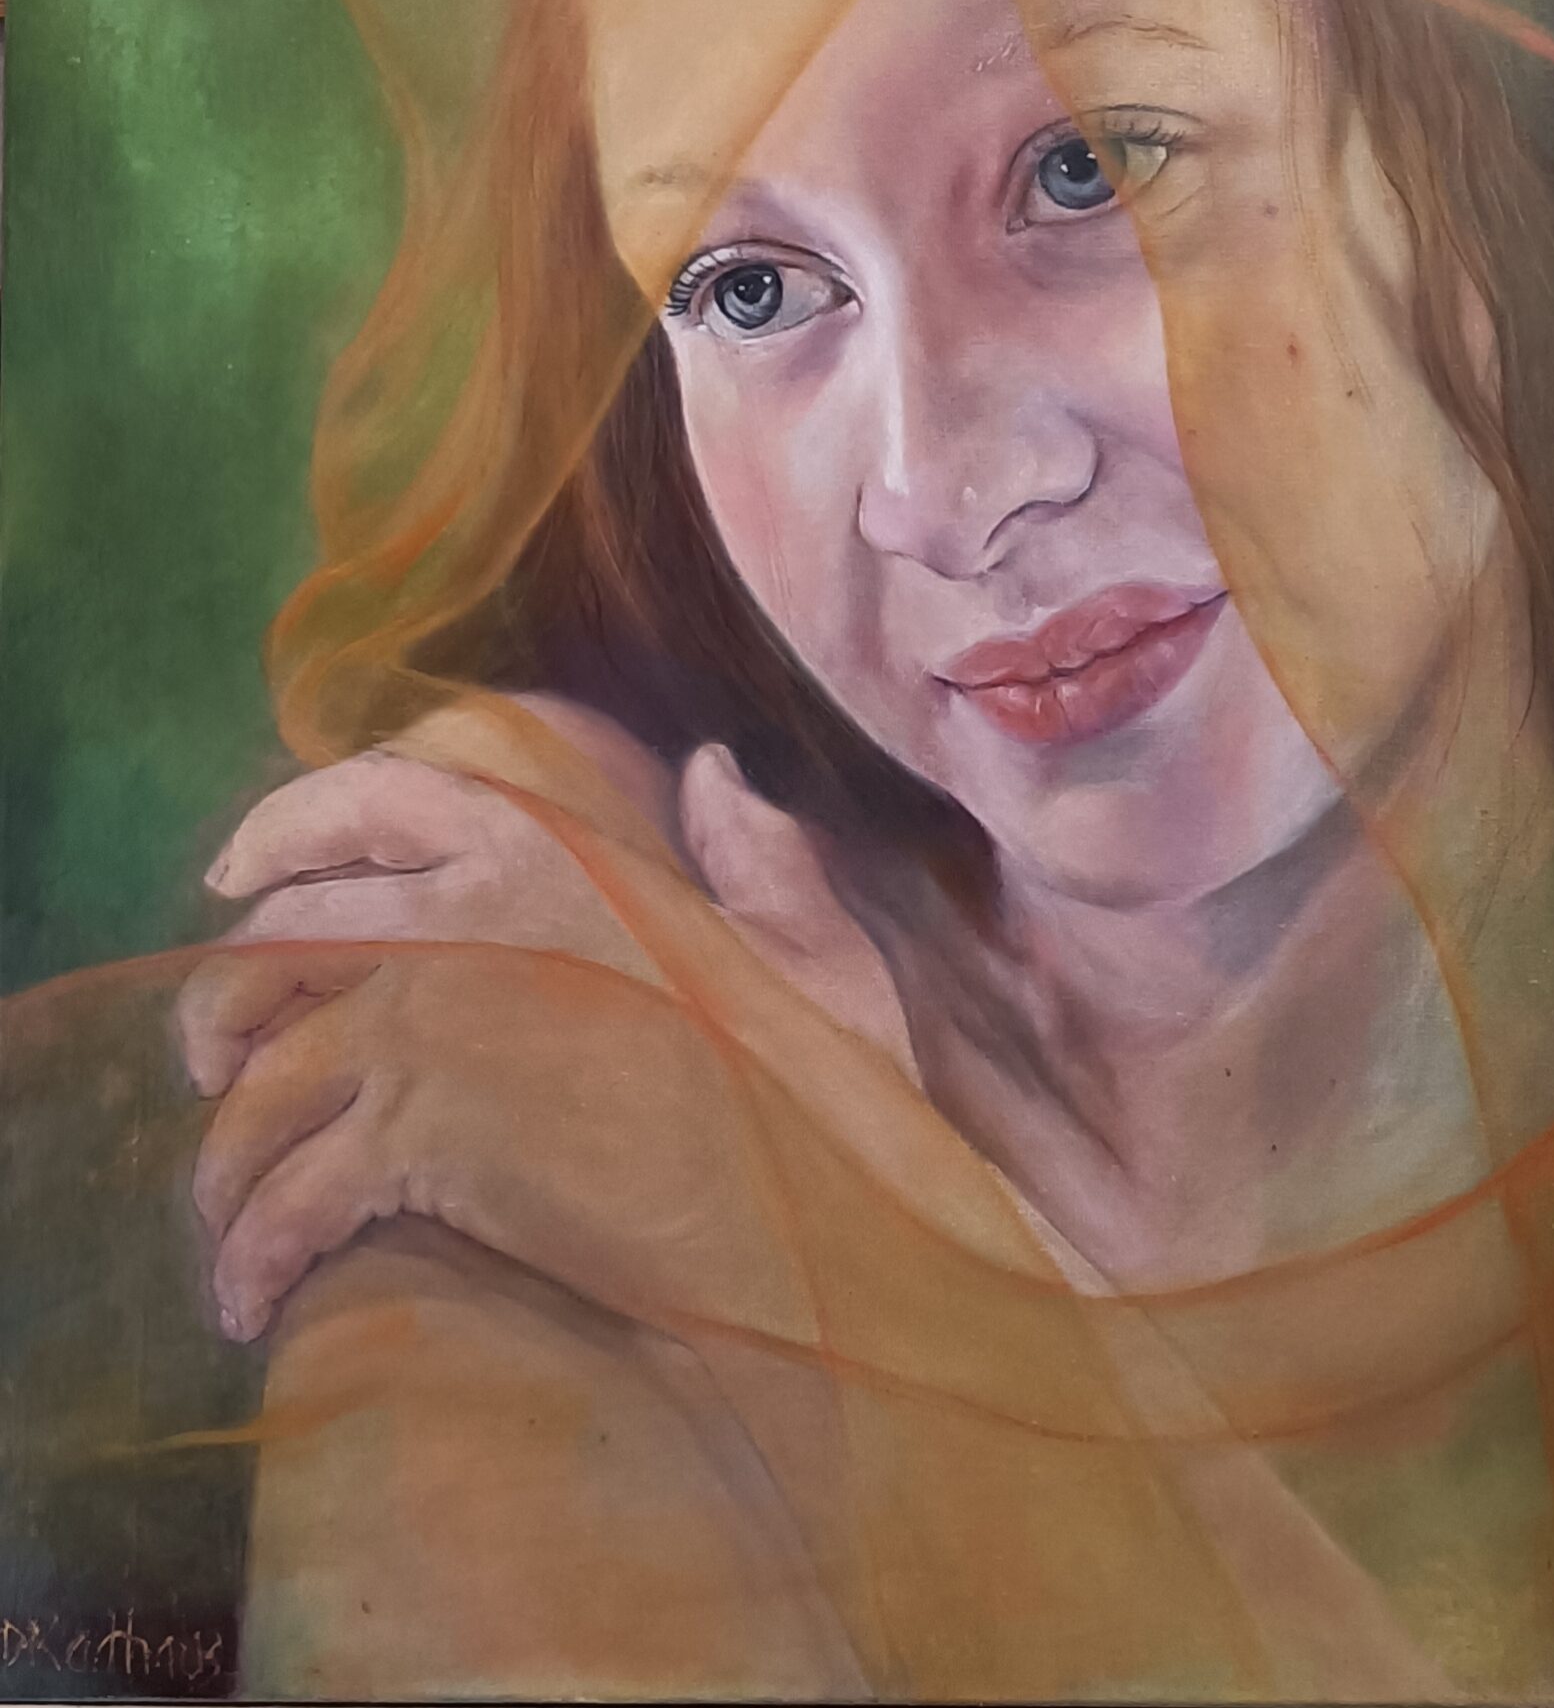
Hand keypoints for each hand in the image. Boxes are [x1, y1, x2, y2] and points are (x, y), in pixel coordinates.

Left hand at [184, 720, 914, 1338]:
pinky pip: (285, 1191)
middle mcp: (468, 912)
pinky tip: (254, 1299)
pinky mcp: (420, 1136)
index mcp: (552, 850)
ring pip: (261, 1079)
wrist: (809, 1223)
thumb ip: (756, 849)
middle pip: (276, 943)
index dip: (283, 830)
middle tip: (216, 1071)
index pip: (375, 798)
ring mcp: (433, 1020)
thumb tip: (717, 768)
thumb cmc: (823, 1094)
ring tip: (231, 1223)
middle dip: (221, 1012)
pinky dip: (252, 1252)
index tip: (230, 877)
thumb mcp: (810, 945)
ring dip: (225, 1162)